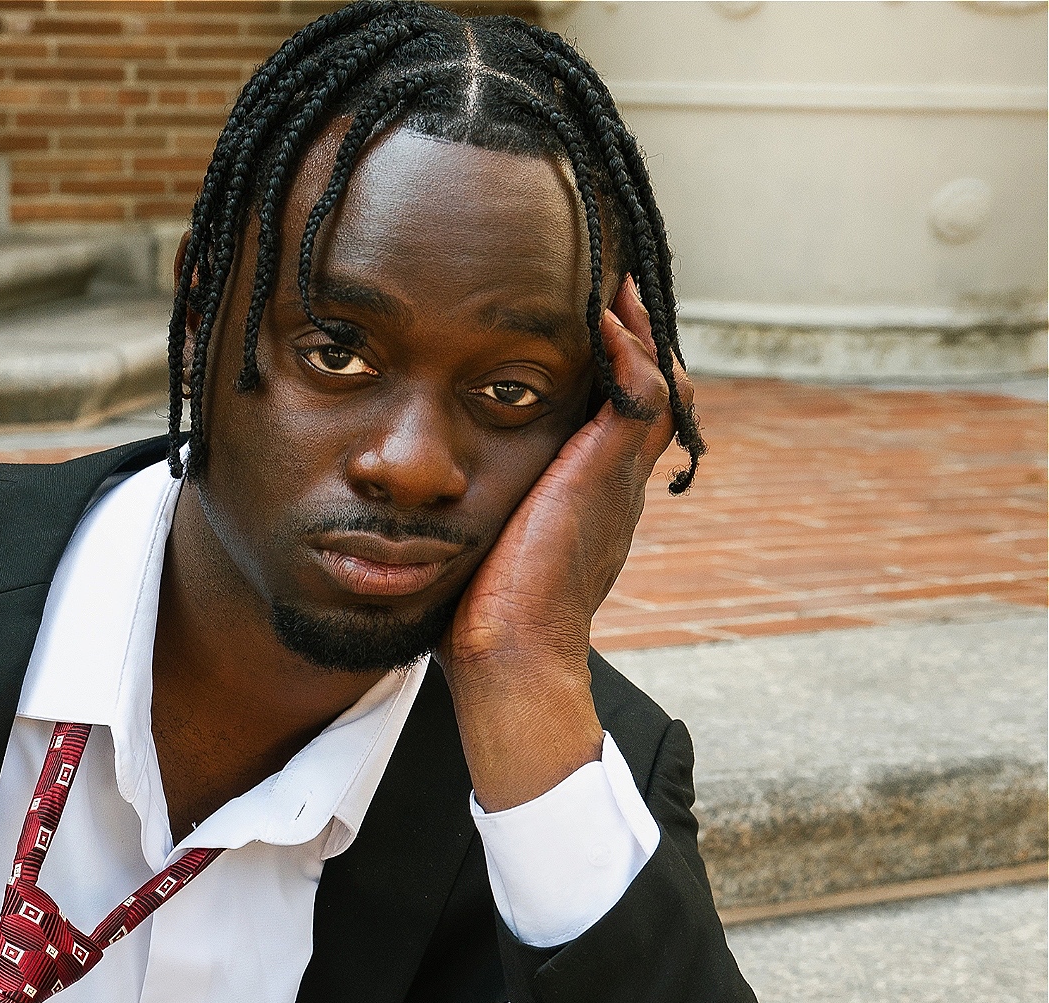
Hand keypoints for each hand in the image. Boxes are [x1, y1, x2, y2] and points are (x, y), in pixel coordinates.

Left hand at [438, 275, 691, 810]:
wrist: (507, 654)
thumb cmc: (479, 615)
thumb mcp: (479, 543)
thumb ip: (470, 512)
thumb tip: (409, 497)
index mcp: (590, 499)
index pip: (614, 419)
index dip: (608, 371)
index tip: (580, 326)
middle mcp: (615, 484)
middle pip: (648, 391)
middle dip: (632, 338)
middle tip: (609, 285)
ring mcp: (618, 479)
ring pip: (658, 384)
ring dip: (635, 330)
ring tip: (609, 283)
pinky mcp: (607, 474)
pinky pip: (640, 394)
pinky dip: (627, 351)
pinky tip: (600, 315)